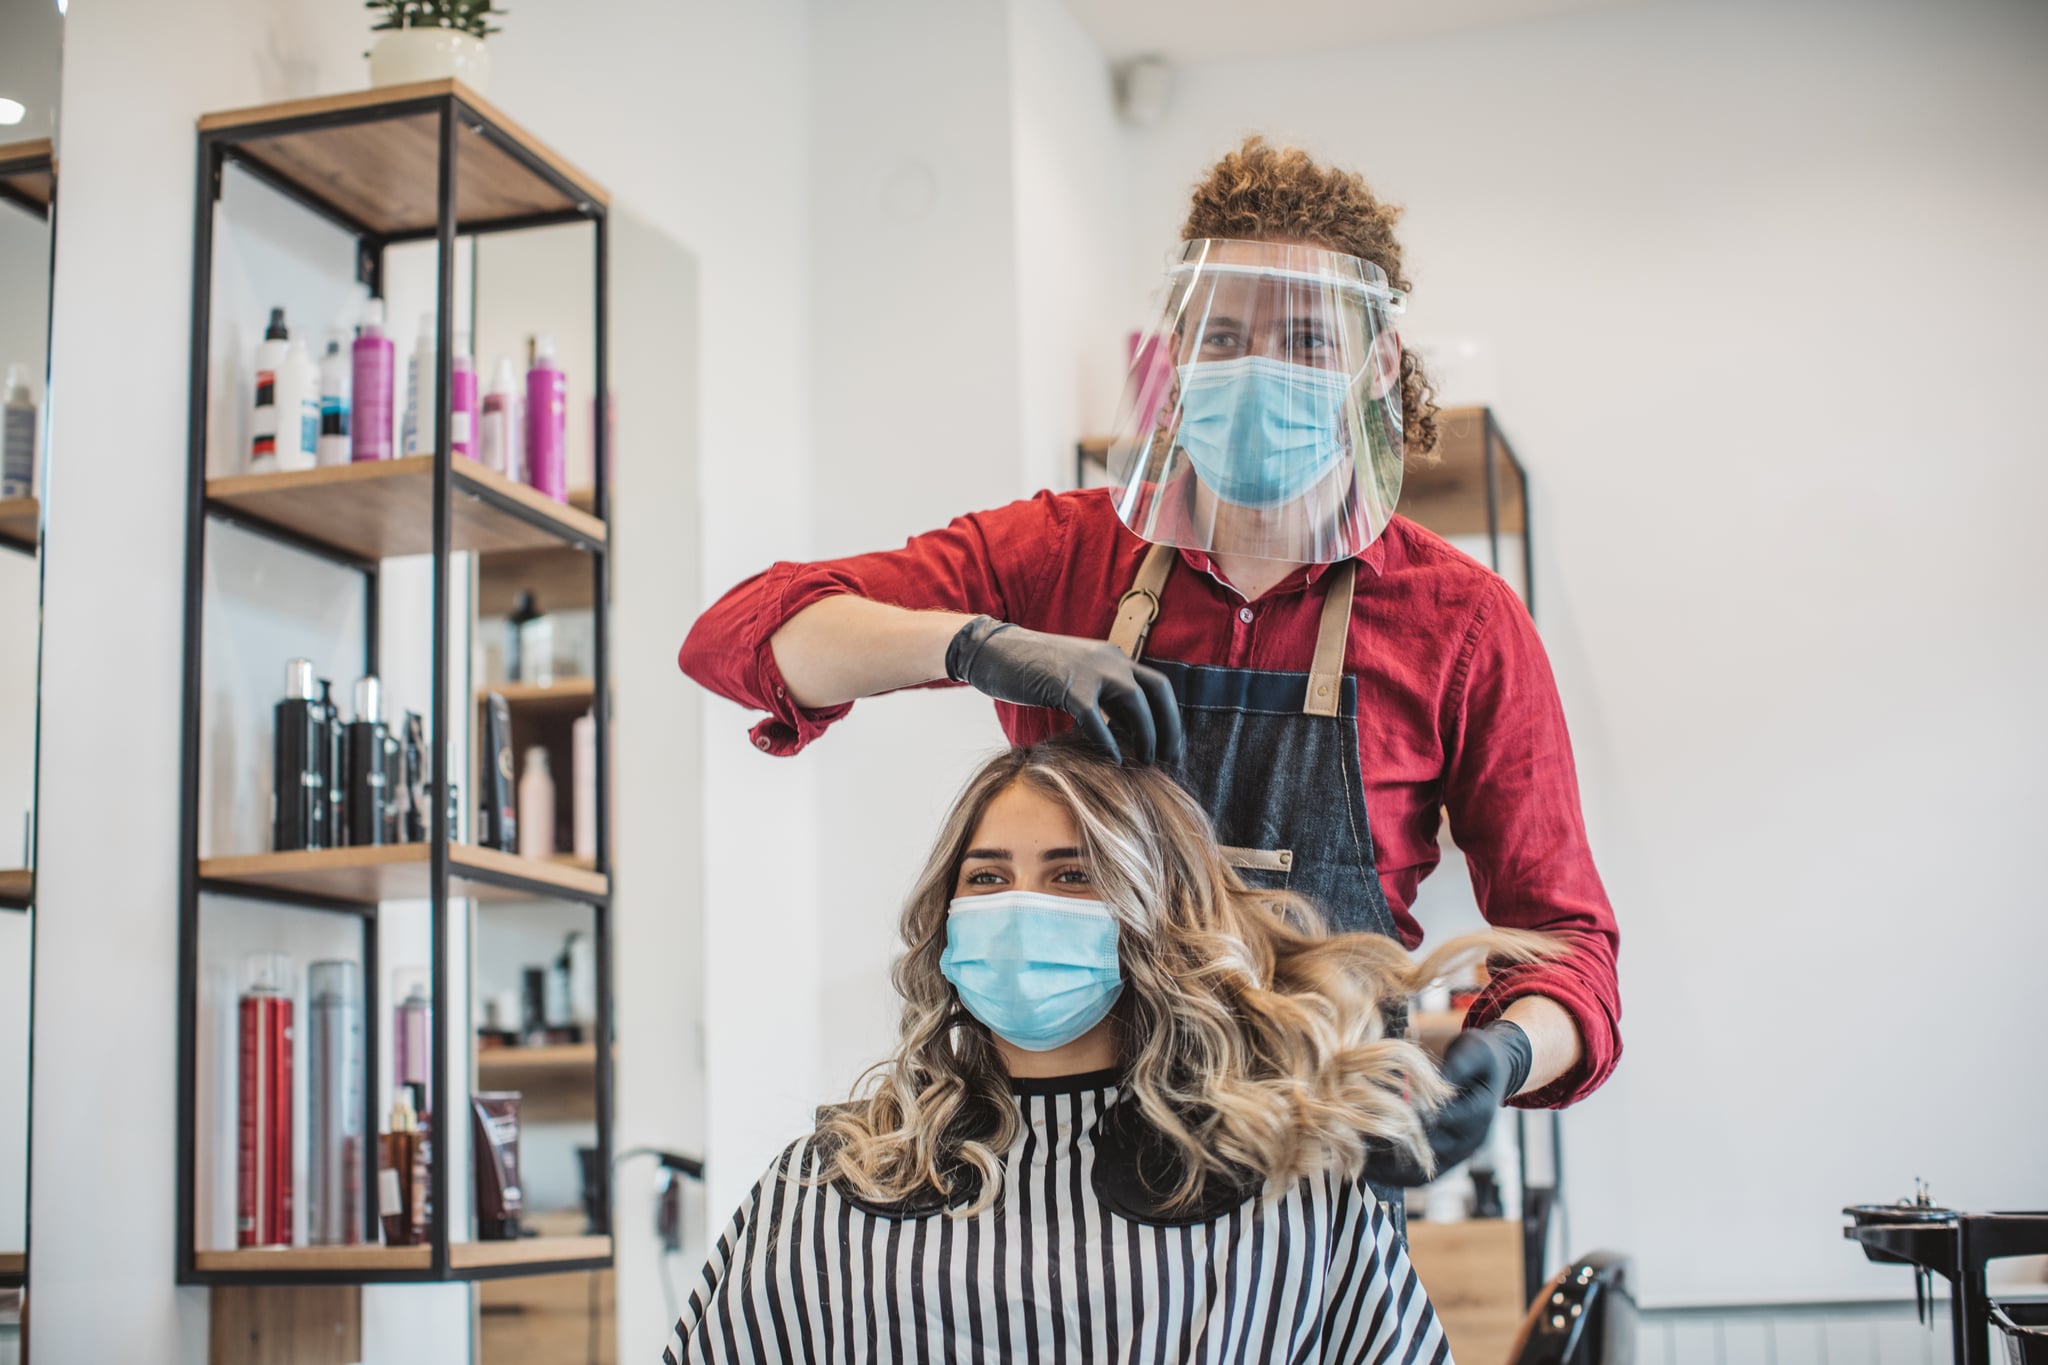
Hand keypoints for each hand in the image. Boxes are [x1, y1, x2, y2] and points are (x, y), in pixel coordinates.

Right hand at [946, 617, 1184, 765]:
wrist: (993, 650)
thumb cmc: (1032, 670)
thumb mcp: (1078, 677)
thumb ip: (1102, 695)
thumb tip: (1126, 730)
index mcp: (1113, 657)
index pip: (1158, 685)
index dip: (1170, 717)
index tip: (1172, 746)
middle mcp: (1109, 659)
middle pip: (1157, 692)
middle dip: (1169, 727)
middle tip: (1170, 759)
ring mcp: (1090, 669)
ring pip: (1135, 703)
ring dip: (1146, 735)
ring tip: (1146, 761)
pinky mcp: (1067, 685)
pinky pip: (1096, 718)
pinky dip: (1107, 742)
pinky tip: (1111, 760)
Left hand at [1366, 1021, 1532, 1186]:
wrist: (1493, 1073)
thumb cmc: (1478, 1056)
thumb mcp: (1472, 1049)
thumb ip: (1456, 1064)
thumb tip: (1434, 1082)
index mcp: (1480, 1113)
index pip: (1444, 1121)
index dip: (1414, 1119)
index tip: (1380, 1114)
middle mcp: (1472, 1140)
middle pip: (1431, 1152)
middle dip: (1396, 1146)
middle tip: (1359, 1140)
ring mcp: (1461, 1154)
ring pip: (1425, 1174)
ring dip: (1392, 1173)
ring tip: (1360, 1164)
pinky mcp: (1448, 1160)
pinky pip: (1422, 1177)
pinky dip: (1396, 1177)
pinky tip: (1370, 1170)